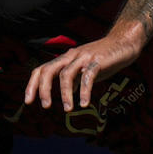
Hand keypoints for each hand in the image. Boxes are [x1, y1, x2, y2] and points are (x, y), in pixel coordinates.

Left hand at [25, 26, 142, 111]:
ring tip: (68, 110)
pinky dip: (84, 91)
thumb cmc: (104, 58)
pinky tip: (84, 104)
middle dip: (43, 89)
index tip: (28, 102)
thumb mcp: (85, 70)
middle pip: (48, 70)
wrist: (124, 43)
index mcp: (65, 59)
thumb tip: (68, 94)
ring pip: (66, 74)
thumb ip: (76, 80)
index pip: (42, 69)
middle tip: (46, 107)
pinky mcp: (97, 61)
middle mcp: (70, 56)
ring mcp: (83, 57)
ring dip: (65, 93)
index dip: (32, 85)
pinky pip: (87, 76)